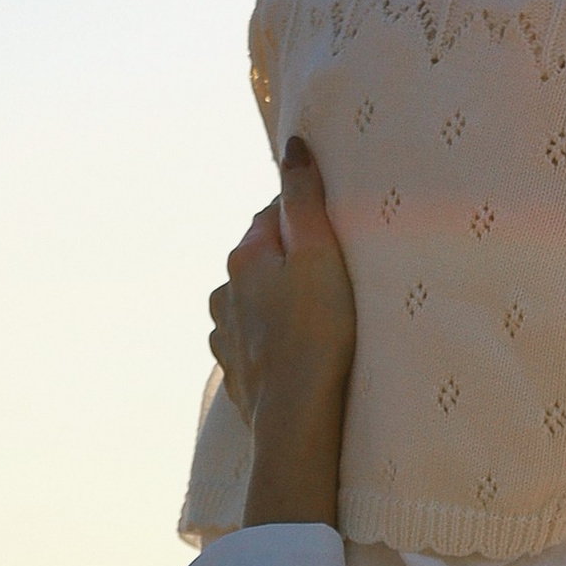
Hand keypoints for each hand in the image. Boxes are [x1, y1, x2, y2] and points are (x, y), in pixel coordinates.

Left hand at [212, 139, 356, 525]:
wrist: (298, 419)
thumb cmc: (319, 333)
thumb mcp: (320, 253)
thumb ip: (304, 197)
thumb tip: (292, 145)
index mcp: (244, 256)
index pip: (277, 214)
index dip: (311, 221)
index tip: (341, 239)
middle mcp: (224, 291)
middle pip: (267, 258)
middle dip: (296, 262)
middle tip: (339, 281)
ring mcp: (225, 334)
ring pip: (259, 301)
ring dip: (283, 303)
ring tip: (321, 322)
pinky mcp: (236, 371)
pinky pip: (257, 341)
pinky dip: (275, 340)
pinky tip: (300, 353)